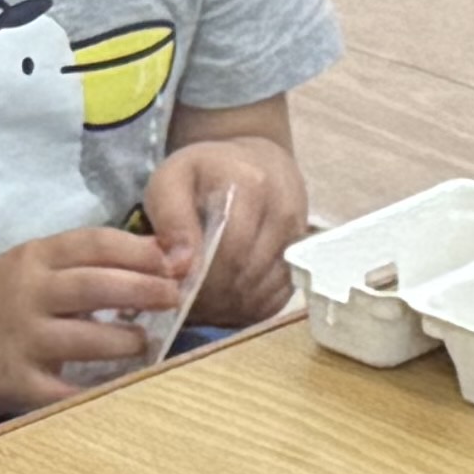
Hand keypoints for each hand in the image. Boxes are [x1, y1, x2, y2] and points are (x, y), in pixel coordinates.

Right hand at [0, 224, 188, 410]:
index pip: (95, 243)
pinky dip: (97, 391)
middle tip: (177, 298)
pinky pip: (65, 391)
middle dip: (146, 290)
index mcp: (34, 258)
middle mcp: (27, 293)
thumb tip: (159, 258)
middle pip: (96, 286)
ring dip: (127, 341)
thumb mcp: (29, 265)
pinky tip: (119, 387)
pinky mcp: (15, 382)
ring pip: (87, 339)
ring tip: (144, 342)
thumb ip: (81, 262)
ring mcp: (20, 339)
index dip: (142, 251)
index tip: (176, 260)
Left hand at [140, 137, 308, 327]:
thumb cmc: (207, 173)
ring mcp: (299, 240)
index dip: (199, 278)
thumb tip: (181, 266)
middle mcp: (284, 214)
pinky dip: (247, 308)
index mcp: (251, 187)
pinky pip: (276, 300)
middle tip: (185, 301)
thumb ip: (170, 217)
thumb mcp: (173, 179)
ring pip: (262, 293)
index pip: (229, 250)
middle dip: (212, 297)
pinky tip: (225, 300)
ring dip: (229, 307)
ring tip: (202, 302)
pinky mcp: (303, 262)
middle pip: (246, 275)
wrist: (257, 164)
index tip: (176, 286)